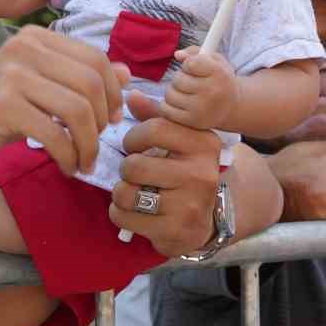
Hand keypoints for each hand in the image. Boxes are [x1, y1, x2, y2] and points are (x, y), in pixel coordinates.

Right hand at [0, 27, 125, 175]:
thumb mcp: (39, 84)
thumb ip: (79, 76)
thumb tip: (128, 73)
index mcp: (37, 37)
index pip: (96, 59)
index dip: (113, 92)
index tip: (112, 120)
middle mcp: (25, 48)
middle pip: (91, 83)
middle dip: (102, 121)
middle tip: (96, 145)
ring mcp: (13, 75)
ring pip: (77, 109)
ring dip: (89, 143)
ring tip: (84, 161)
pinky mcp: (3, 106)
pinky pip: (55, 133)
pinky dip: (69, 155)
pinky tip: (67, 166)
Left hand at [109, 104, 222, 255]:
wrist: (207, 219)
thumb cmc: (185, 172)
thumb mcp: (179, 141)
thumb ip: (155, 117)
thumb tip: (129, 94)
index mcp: (204, 144)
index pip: (155, 129)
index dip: (134, 137)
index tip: (134, 146)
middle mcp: (201, 173)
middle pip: (135, 164)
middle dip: (125, 169)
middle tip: (134, 174)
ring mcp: (189, 205)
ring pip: (126, 192)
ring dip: (121, 192)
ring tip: (133, 192)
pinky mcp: (174, 231)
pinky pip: (124, 216)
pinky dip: (119, 213)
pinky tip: (133, 212)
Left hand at [158, 47, 238, 130]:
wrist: (230, 107)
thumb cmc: (219, 79)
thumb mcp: (215, 61)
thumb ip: (195, 52)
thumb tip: (177, 55)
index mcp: (220, 74)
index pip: (191, 63)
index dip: (189, 64)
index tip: (195, 68)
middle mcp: (212, 92)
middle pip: (178, 79)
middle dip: (180, 78)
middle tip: (190, 82)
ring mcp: (201, 109)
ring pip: (170, 94)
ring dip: (173, 91)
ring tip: (185, 92)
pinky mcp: (192, 121)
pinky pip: (166, 109)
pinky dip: (168, 104)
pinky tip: (179, 103)